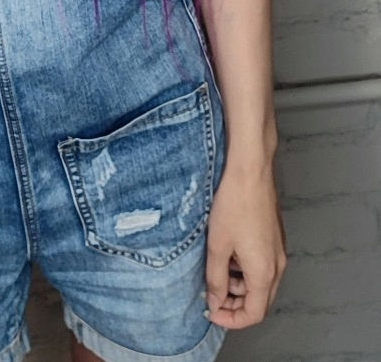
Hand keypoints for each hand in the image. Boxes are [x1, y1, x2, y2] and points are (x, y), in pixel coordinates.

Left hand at [204, 160, 287, 329]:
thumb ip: (216, 279)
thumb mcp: (218, 246)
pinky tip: (229, 254)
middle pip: (260, 300)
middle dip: (236, 305)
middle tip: (212, 296)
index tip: (212, 313)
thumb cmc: (234, 203)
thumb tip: (215, 302)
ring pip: (262, 283)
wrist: (251, 170)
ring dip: (240, 286)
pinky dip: (246, 269)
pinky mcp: (274, 237)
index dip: (232, 319)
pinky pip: (263, 265)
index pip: (254, 313)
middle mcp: (277, 265)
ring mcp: (278, 250)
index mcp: (264, 272)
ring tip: (217, 271)